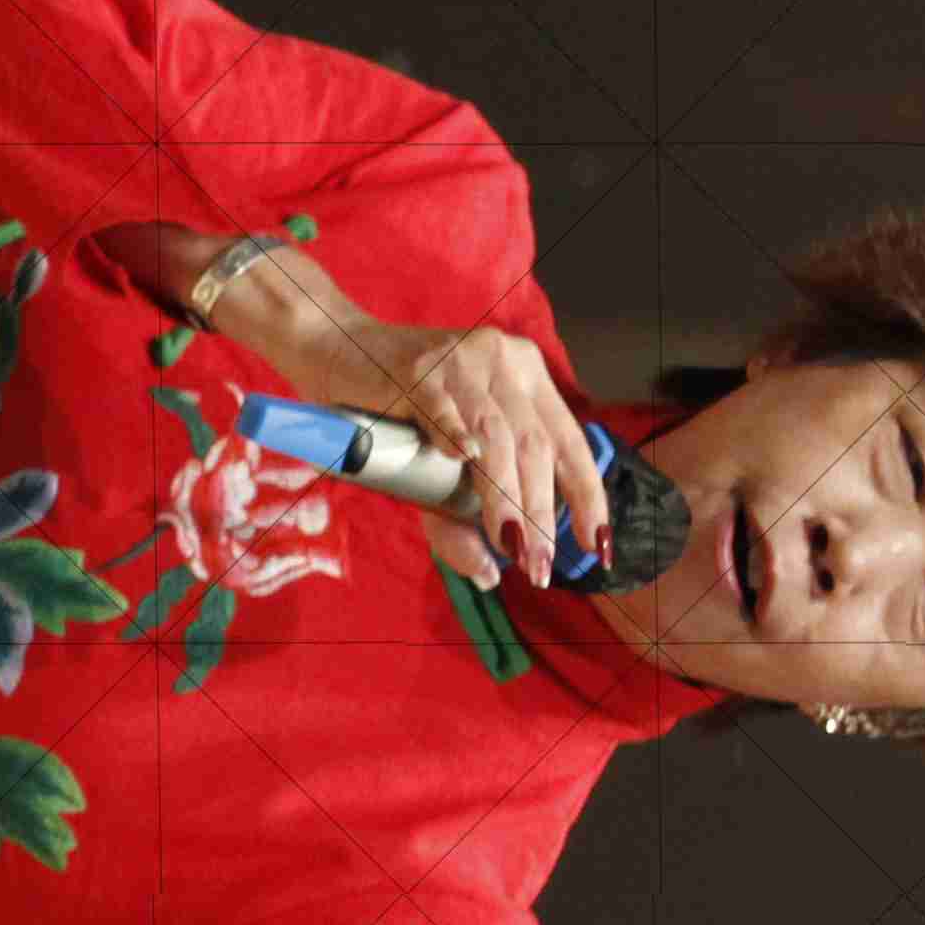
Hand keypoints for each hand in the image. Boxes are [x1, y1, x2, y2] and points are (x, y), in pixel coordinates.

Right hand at [153, 237, 604, 590]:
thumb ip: (458, 517)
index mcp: (524, 376)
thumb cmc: (388, 408)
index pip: (569, 440)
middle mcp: (502, 362)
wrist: (329, 349)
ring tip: (509, 542)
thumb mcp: (434, 464)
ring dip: (505, 495)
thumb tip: (490, 575)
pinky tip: (463, 459)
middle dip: (540, 512)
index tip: (595, 545)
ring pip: (497, 434)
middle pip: (534, 445)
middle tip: (537, 565)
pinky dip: (453, 432)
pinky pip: (442, 404)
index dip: (587, 495)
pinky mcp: (417, 367)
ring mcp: (460, 361)